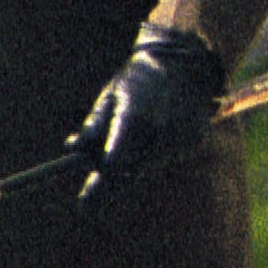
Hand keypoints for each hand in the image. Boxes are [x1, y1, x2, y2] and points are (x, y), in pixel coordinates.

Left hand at [71, 26, 224, 192]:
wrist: (186, 65)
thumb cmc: (139, 79)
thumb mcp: (110, 97)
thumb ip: (92, 127)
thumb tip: (72, 149)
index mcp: (135, 117)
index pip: (114, 162)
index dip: (101, 180)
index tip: (86, 201)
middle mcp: (161, 130)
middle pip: (130, 170)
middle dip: (112, 175)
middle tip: (92, 193)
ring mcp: (182, 137)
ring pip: (148, 166)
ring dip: (134, 163)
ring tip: (132, 137)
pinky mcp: (196, 141)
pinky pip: (166, 159)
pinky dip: (154, 154)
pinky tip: (156, 133)